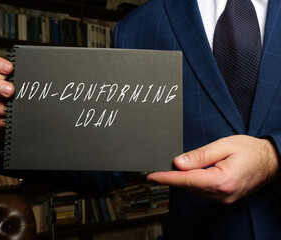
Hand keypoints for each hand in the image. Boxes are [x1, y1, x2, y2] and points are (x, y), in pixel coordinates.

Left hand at [148, 135, 279, 203]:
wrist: (270, 162)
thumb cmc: (249, 150)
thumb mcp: (223, 146)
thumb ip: (200, 155)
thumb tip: (178, 163)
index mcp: (221, 181)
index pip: (186, 180)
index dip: (167, 178)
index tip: (151, 177)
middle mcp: (221, 194)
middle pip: (189, 185)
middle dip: (174, 176)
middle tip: (161, 166)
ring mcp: (223, 199)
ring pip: (194, 189)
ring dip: (184, 178)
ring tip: (179, 165)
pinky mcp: (224, 198)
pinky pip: (202, 190)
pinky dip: (194, 181)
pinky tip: (193, 172)